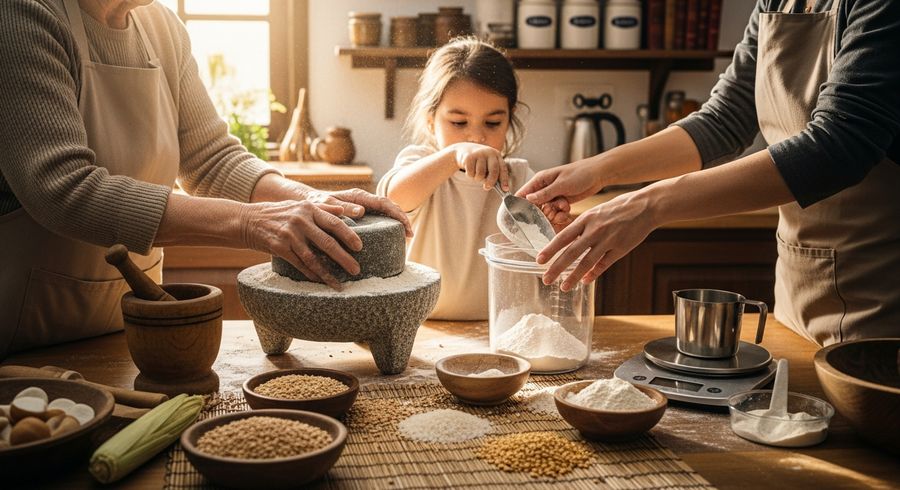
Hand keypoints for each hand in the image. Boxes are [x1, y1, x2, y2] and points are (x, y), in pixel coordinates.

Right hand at [241, 200, 362, 289]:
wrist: (248, 220)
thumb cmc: (279, 214)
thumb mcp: (300, 205)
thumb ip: (323, 208)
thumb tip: (344, 210)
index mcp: (309, 209)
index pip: (334, 223)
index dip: (349, 235)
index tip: (360, 247)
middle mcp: (300, 220)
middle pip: (327, 242)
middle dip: (344, 258)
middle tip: (356, 270)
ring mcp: (289, 234)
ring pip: (313, 257)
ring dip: (328, 273)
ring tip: (339, 283)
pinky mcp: (279, 247)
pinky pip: (299, 264)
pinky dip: (310, 274)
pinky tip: (320, 281)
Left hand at [304, 188, 412, 236]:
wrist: (307, 202)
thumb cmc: (315, 203)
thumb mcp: (326, 205)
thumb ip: (342, 207)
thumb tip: (361, 211)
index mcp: (358, 196)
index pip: (384, 202)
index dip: (397, 213)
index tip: (406, 225)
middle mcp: (363, 200)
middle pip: (389, 206)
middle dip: (402, 218)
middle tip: (410, 234)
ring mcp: (363, 206)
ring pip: (386, 211)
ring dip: (397, 221)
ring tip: (405, 237)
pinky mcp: (361, 213)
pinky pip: (379, 216)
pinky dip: (388, 224)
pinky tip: (392, 236)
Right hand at [451, 143, 508, 190]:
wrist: (465, 149)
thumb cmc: (481, 162)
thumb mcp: (489, 164)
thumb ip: (494, 174)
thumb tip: (501, 189)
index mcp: (497, 155)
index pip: (503, 169)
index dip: (504, 180)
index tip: (505, 189)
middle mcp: (489, 153)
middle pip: (493, 170)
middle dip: (491, 181)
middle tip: (487, 187)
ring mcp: (479, 154)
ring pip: (481, 174)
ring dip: (478, 179)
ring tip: (476, 176)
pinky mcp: (469, 157)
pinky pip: (471, 173)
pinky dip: (470, 176)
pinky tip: (469, 171)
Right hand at [515, 158, 604, 206]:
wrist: (598, 175)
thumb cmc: (580, 174)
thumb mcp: (561, 184)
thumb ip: (544, 193)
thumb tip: (527, 199)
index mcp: (540, 180)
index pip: (523, 193)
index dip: (521, 205)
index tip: (522, 217)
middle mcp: (544, 188)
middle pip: (534, 206)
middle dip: (543, 211)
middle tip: (553, 209)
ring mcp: (553, 196)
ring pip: (546, 211)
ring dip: (554, 213)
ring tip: (564, 207)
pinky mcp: (561, 201)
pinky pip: (556, 212)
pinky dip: (561, 213)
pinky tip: (567, 209)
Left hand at [536, 193, 655, 290]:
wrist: (646, 206)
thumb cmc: (619, 208)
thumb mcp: (596, 212)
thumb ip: (583, 227)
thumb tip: (568, 242)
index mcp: (586, 219)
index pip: (563, 237)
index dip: (550, 250)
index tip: (539, 260)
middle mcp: (595, 230)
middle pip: (571, 252)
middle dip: (556, 268)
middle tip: (545, 280)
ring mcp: (608, 240)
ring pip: (586, 262)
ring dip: (573, 276)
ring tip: (563, 287)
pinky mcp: (620, 249)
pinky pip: (604, 264)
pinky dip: (593, 274)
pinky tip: (585, 282)